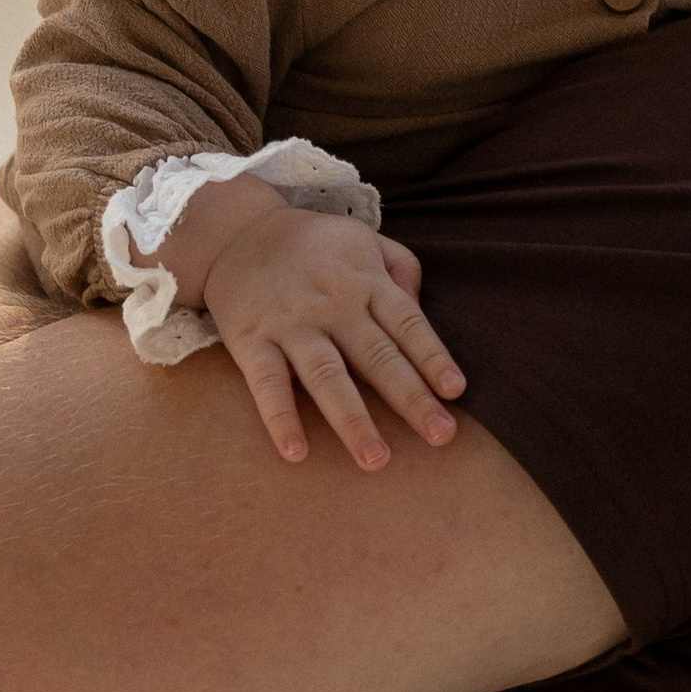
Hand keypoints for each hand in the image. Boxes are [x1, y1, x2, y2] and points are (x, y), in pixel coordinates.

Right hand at [160, 181, 463, 469]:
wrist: (235, 231)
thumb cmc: (314, 245)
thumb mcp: (365, 240)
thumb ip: (402, 270)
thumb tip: (422, 311)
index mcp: (366, 282)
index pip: (408, 323)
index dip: (433, 357)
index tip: (455, 391)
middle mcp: (333, 305)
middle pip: (377, 357)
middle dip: (411, 398)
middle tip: (441, 436)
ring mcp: (292, 324)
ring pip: (327, 377)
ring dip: (353, 420)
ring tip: (377, 460)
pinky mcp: (252, 340)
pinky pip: (268, 384)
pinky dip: (280, 417)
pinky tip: (296, 452)